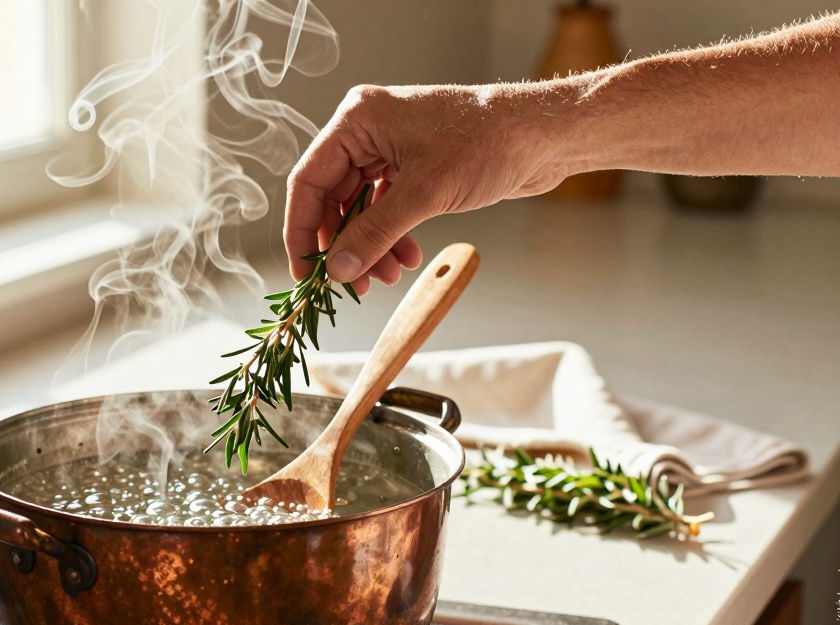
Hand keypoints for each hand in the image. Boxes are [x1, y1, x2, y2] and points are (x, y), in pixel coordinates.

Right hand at [284, 83, 574, 291]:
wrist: (544, 136)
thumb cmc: (489, 143)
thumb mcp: (424, 193)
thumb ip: (374, 234)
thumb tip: (337, 269)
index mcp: (358, 120)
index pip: (309, 181)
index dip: (301, 231)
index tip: (305, 272)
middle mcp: (368, 132)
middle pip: (333, 200)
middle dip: (344, 244)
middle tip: (353, 283)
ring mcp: (389, 150)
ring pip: (360, 209)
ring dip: (370, 246)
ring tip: (387, 275)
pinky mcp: (412, 167)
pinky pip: (384, 209)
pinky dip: (391, 237)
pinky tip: (406, 257)